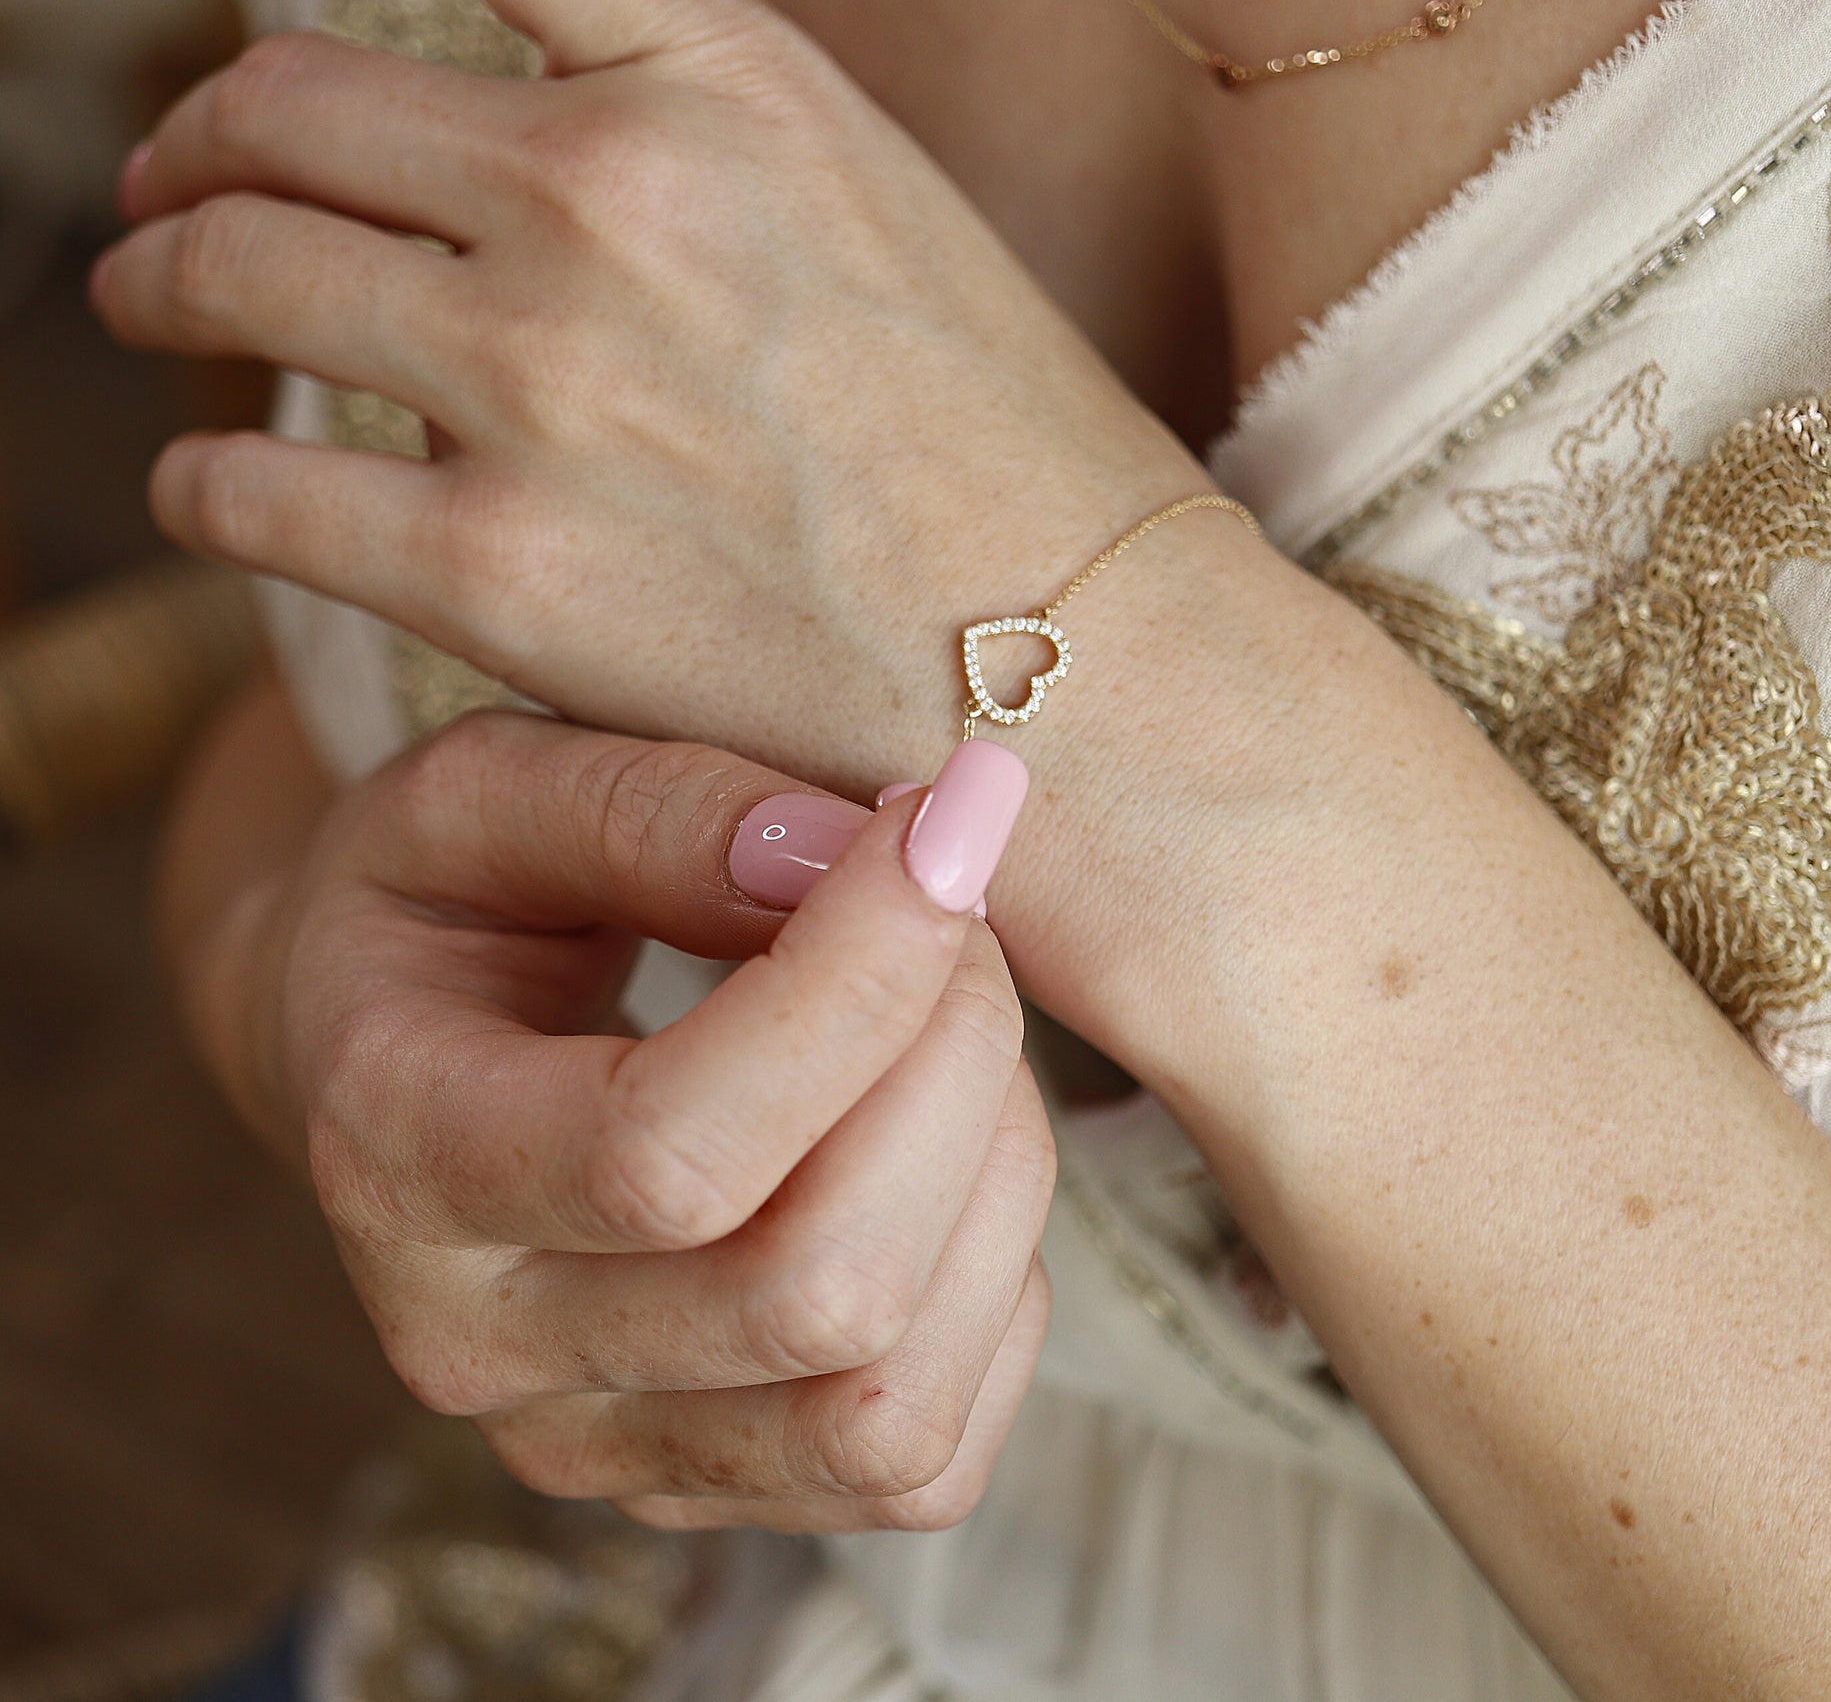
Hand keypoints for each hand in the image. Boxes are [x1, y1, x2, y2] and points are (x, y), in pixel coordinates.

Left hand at [93, 0, 1205, 793]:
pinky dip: (199, 476)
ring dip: (157, 275)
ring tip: (146, 299)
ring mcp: (535, 382)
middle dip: (200, 139)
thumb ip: (710, 144)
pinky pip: (247, 486)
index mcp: (729, 83)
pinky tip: (208, 480)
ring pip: (233, 268)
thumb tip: (546, 140)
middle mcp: (608, 196)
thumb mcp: (889, 218)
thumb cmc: (1023, 472)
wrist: (1095, 682)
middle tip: (169, 184)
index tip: (311, 23)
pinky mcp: (488, 571)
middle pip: (292, 101)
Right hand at [219, 708, 1052, 1529]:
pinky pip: (923, 1462)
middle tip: (960, 910)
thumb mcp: (487, 792)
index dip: (855, 988)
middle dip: (954, 1061)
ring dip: (994, 1178)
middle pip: (814, 1290)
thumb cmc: (445, 904)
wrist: (386, 1054)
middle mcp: (481, 1348)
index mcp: (397, 1154)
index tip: (941, 830)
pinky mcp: (706, 1487)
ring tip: (960, 1023)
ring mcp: (597, 1448)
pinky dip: (992, 1291)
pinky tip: (949, 1150)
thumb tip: (839, 858)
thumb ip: (649, 808)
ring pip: (888, 1405)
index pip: (667, 1149)